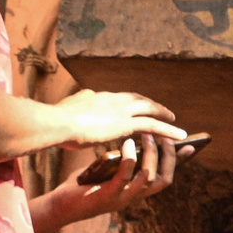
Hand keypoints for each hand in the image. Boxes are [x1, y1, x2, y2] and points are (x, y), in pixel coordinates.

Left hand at [30, 134, 190, 232]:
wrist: (62, 206)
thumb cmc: (85, 186)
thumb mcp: (108, 171)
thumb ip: (122, 160)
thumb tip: (134, 136)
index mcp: (137, 192)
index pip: (166, 176)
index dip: (179, 162)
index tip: (190, 145)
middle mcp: (134, 198)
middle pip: (164, 179)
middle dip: (168, 157)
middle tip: (165, 137)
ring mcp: (122, 198)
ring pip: (148, 177)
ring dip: (150, 155)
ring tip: (146, 135)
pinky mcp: (108, 196)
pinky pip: (125, 176)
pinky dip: (129, 158)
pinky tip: (127, 143)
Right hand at [47, 87, 183, 149]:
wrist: (54, 123)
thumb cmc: (53, 123)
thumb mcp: (63, 115)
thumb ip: (73, 112)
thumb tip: (72, 113)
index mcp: (94, 97)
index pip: (115, 98)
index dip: (127, 103)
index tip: (133, 106)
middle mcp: (109, 98)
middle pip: (135, 99)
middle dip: (149, 104)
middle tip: (160, 110)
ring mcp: (118, 109)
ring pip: (148, 109)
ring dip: (163, 114)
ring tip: (175, 121)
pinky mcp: (125, 123)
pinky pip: (153, 125)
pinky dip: (168, 129)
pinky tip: (180, 135)